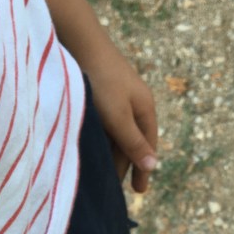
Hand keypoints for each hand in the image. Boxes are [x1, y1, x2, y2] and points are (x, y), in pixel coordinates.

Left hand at [82, 44, 157, 192]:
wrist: (80, 43)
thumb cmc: (101, 82)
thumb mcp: (118, 117)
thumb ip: (133, 143)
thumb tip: (153, 165)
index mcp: (145, 108)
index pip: (147, 146)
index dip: (143, 168)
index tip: (138, 191)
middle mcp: (134, 103)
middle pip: (132, 140)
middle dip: (126, 164)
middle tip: (115, 188)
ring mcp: (117, 96)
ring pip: (117, 132)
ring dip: (111, 152)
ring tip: (101, 172)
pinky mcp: (100, 91)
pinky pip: (105, 122)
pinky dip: (101, 138)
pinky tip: (91, 147)